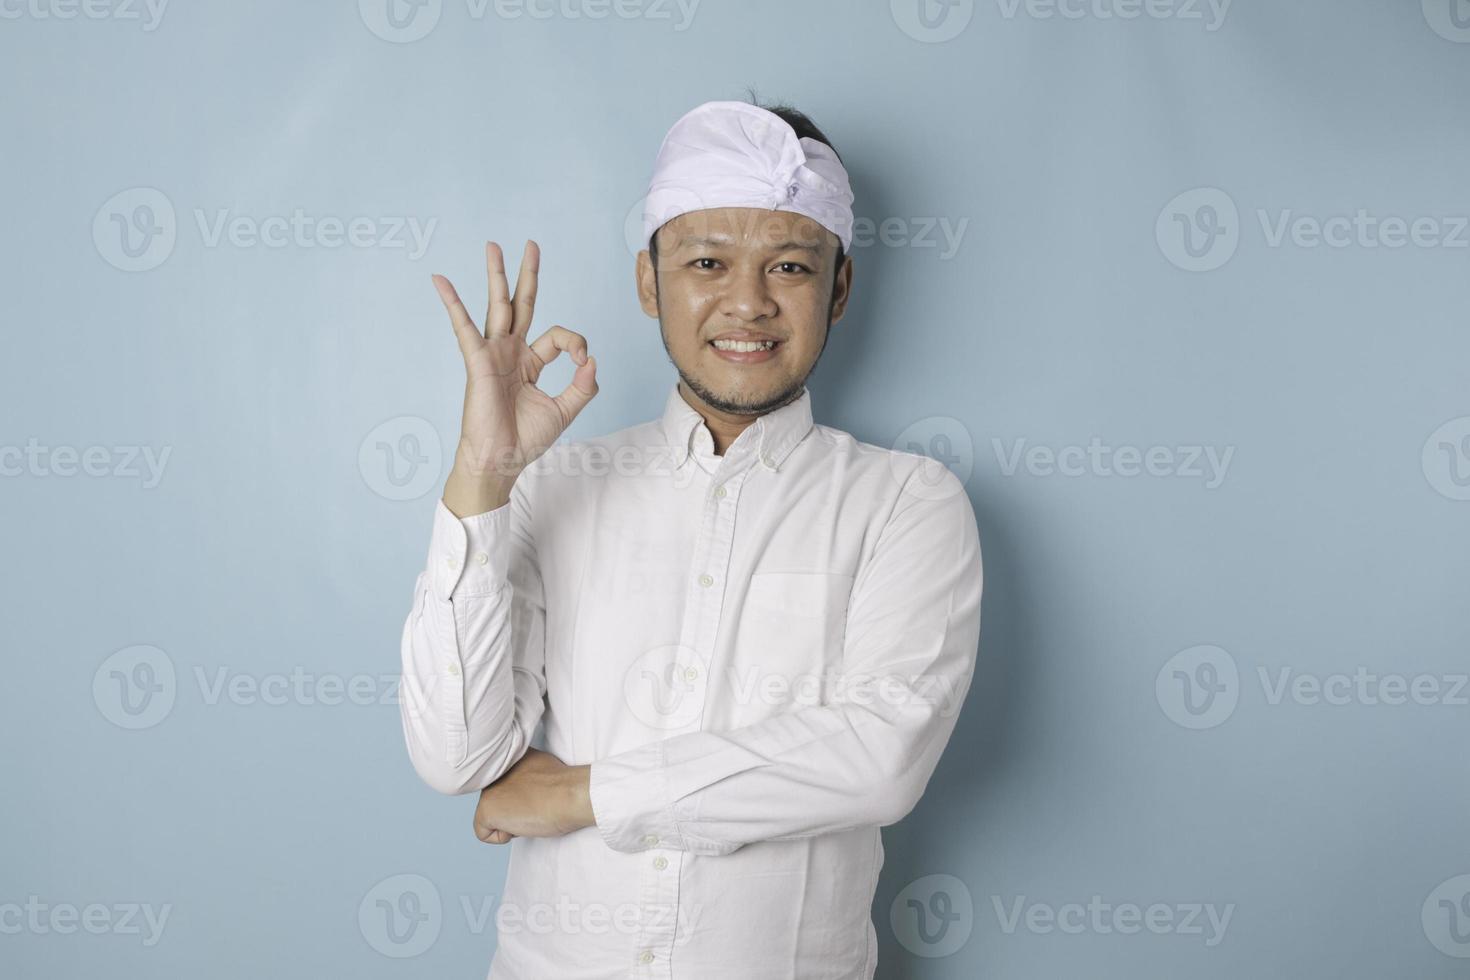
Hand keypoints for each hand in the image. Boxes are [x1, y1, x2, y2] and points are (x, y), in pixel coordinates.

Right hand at [434, 241, 598, 517]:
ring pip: (496, 306)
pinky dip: (453, 304)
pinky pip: (465, 328)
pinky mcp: (478, 362)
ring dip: (496, 276)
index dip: (576, 343)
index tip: (583, 362)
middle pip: (521, 305)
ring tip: (493, 246)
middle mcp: (511, 353)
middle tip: (531, 245)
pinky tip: (440, 281)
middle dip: (527, 275)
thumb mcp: (565, 411)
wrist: (501, 461)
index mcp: (530, 363)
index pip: (558, 337)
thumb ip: (583, 386)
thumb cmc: (525, 439)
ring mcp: (493, 354)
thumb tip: (592, 361)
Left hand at [473, 748, 594, 844]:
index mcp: (509, 756)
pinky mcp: (485, 809)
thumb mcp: (542, 768)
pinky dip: (502, 836)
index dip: (521, 796)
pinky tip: (522, 822)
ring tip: (530, 811)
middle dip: (513, 808)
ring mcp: (488, 789)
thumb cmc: (564, 786)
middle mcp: (494, 770)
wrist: (569, 794)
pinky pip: (484, 833)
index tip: (536, 795)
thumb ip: (526, 774)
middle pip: (497, 800)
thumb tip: (525, 787)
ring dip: (510, 820)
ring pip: (492, 816)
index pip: (505, 784)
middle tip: (535, 805)